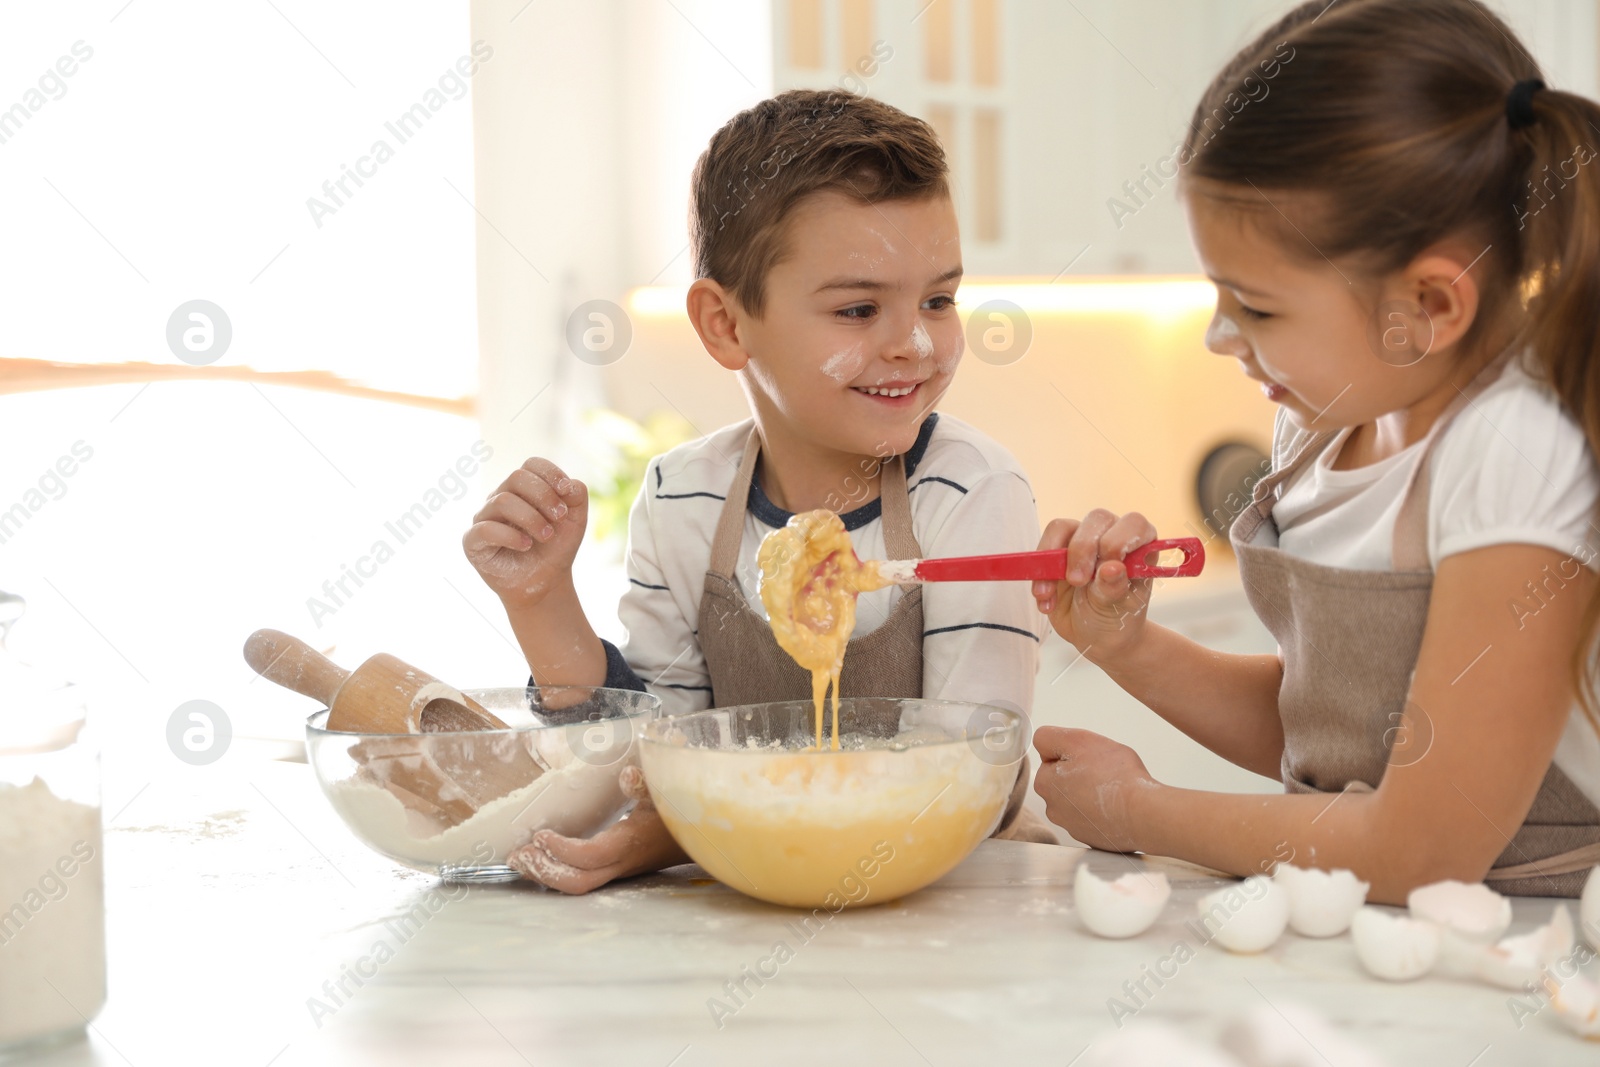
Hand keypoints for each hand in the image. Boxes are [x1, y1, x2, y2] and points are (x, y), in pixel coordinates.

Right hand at [464, 458, 587, 606]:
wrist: (545, 581)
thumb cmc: (556, 547)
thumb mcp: (575, 520)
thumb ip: (577, 496)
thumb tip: (569, 483)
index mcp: (523, 489)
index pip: (531, 465)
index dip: (551, 473)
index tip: (567, 491)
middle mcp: (500, 498)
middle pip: (517, 477)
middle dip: (544, 496)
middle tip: (559, 517)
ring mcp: (484, 518)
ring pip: (502, 501)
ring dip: (531, 518)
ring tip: (546, 535)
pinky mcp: (473, 542)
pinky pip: (485, 529)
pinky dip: (510, 536)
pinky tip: (526, 545)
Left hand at [507, 766, 687, 893]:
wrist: (697, 838)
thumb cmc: (680, 812)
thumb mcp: (665, 791)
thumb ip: (646, 783)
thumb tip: (627, 775)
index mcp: (629, 843)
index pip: (591, 856)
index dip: (563, 850)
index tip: (541, 834)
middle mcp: (620, 862)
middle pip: (578, 882)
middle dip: (545, 871)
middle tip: (518, 853)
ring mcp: (615, 870)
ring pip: (577, 884)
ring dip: (545, 874)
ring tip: (519, 858)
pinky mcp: (612, 869)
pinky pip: (581, 877)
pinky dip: (555, 870)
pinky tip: (539, 858)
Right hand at [1029, 509, 1157, 664]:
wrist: (1096, 635)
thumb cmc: (1117, 618)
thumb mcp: (1119, 609)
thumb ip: (1114, 588)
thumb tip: (1113, 567)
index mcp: (1139, 545)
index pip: (1133, 524)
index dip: (1118, 541)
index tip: (1107, 569)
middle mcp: (1112, 535)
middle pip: (1096, 519)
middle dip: (1082, 549)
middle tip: (1077, 582)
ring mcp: (1083, 541)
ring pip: (1062, 527)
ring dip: (1051, 560)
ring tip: (1049, 594)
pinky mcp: (1057, 551)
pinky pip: (1042, 550)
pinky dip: (1039, 575)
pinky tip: (1046, 601)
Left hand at [1032, 726, 1154, 852]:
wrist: (1144, 814)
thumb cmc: (1115, 776)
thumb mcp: (1078, 740)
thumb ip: (1049, 738)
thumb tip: (1044, 746)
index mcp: (1045, 784)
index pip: (1051, 759)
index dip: (1072, 753)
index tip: (1088, 757)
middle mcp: (1053, 809)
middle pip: (1065, 780)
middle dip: (1080, 773)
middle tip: (1103, 771)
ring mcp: (1073, 827)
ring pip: (1080, 798)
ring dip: (1092, 792)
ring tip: (1113, 789)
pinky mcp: (1093, 838)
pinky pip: (1095, 817)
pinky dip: (1104, 811)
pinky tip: (1118, 805)